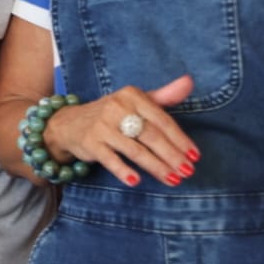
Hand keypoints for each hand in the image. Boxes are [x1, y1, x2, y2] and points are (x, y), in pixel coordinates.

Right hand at [43, 75, 199, 186]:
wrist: (69, 123)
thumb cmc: (112, 114)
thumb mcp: (136, 101)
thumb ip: (164, 95)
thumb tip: (189, 81)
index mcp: (132, 96)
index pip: (162, 120)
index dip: (180, 139)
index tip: (195, 156)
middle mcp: (116, 108)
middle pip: (151, 135)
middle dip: (172, 156)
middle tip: (188, 171)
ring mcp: (101, 126)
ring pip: (135, 149)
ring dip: (156, 167)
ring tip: (173, 179)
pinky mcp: (89, 142)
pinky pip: (110, 159)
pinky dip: (123, 170)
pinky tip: (136, 181)